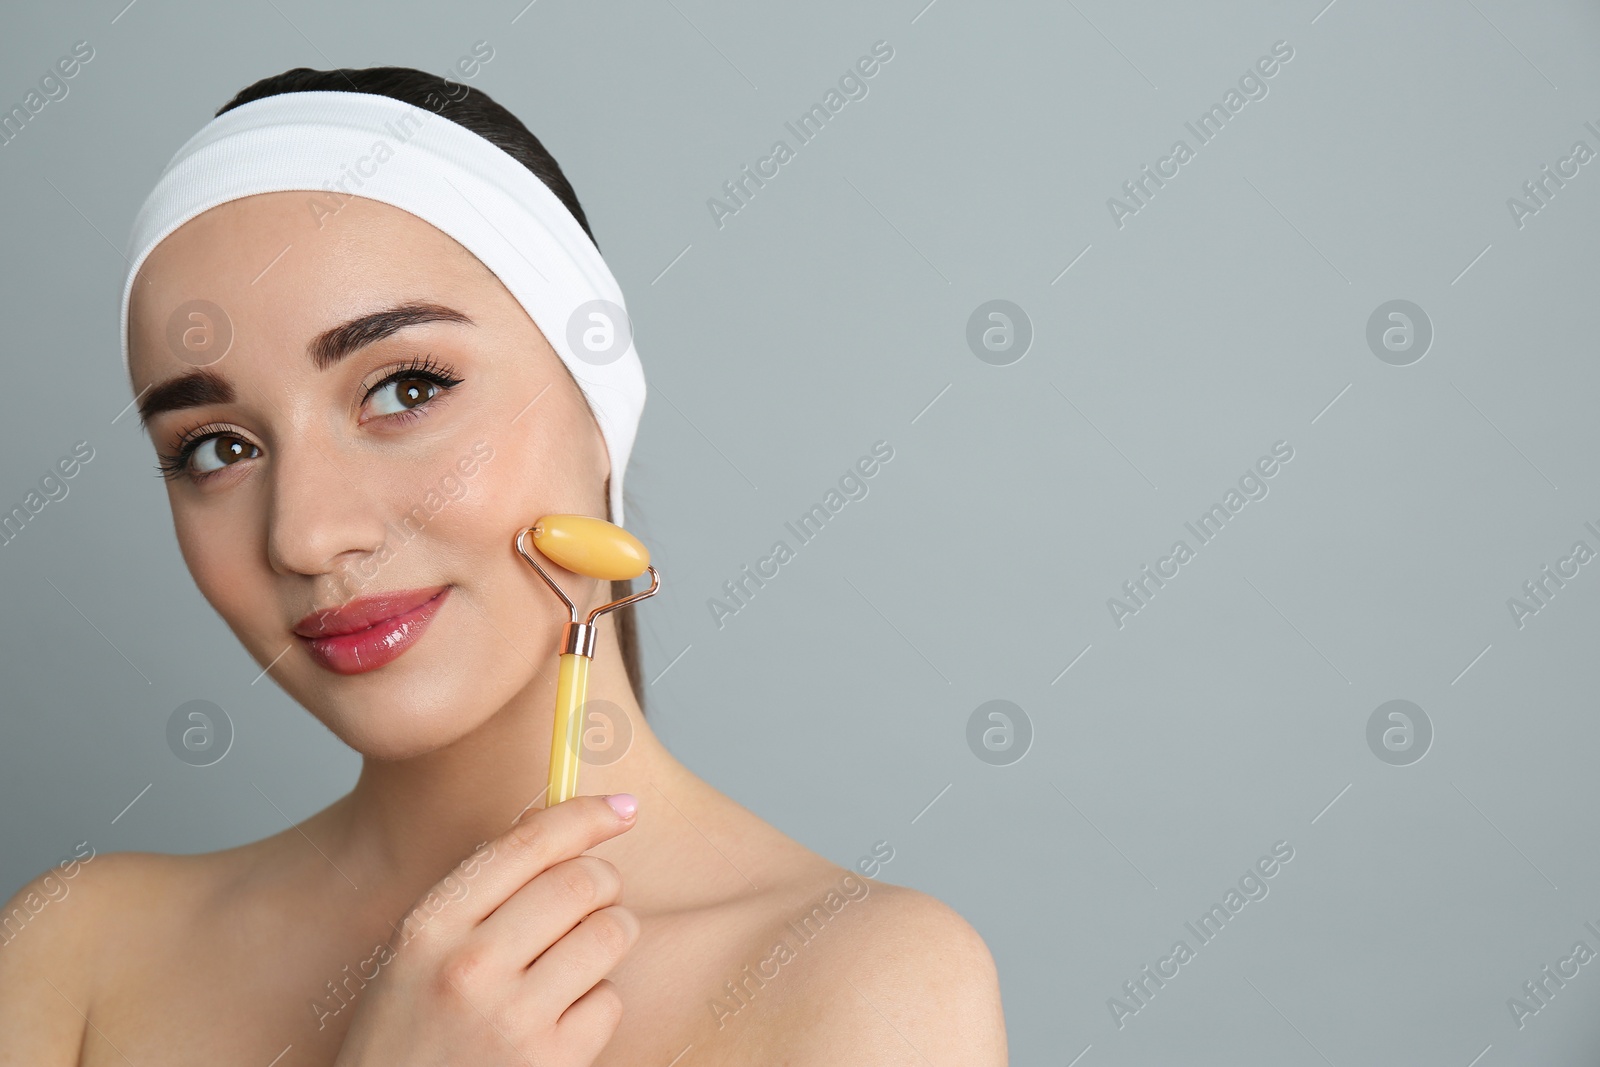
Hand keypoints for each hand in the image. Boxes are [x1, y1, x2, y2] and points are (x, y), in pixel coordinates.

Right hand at [333, 792, 640, 1065]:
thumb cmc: (408, 1041)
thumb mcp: (415, 958)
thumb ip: (477, 900)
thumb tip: (566, 836)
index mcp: (429, 927)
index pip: (527, 844)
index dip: (586, 816)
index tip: (621, 809)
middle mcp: (468, 966)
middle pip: (581, 882)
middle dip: (604, 882)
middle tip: (598, 898)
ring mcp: (512, 1018)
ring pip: (609, 933)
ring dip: (611, 937)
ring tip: (580, 959)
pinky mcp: (550, 1063)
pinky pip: (609, 1001)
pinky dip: (597, 1004)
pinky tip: (563, 1019)